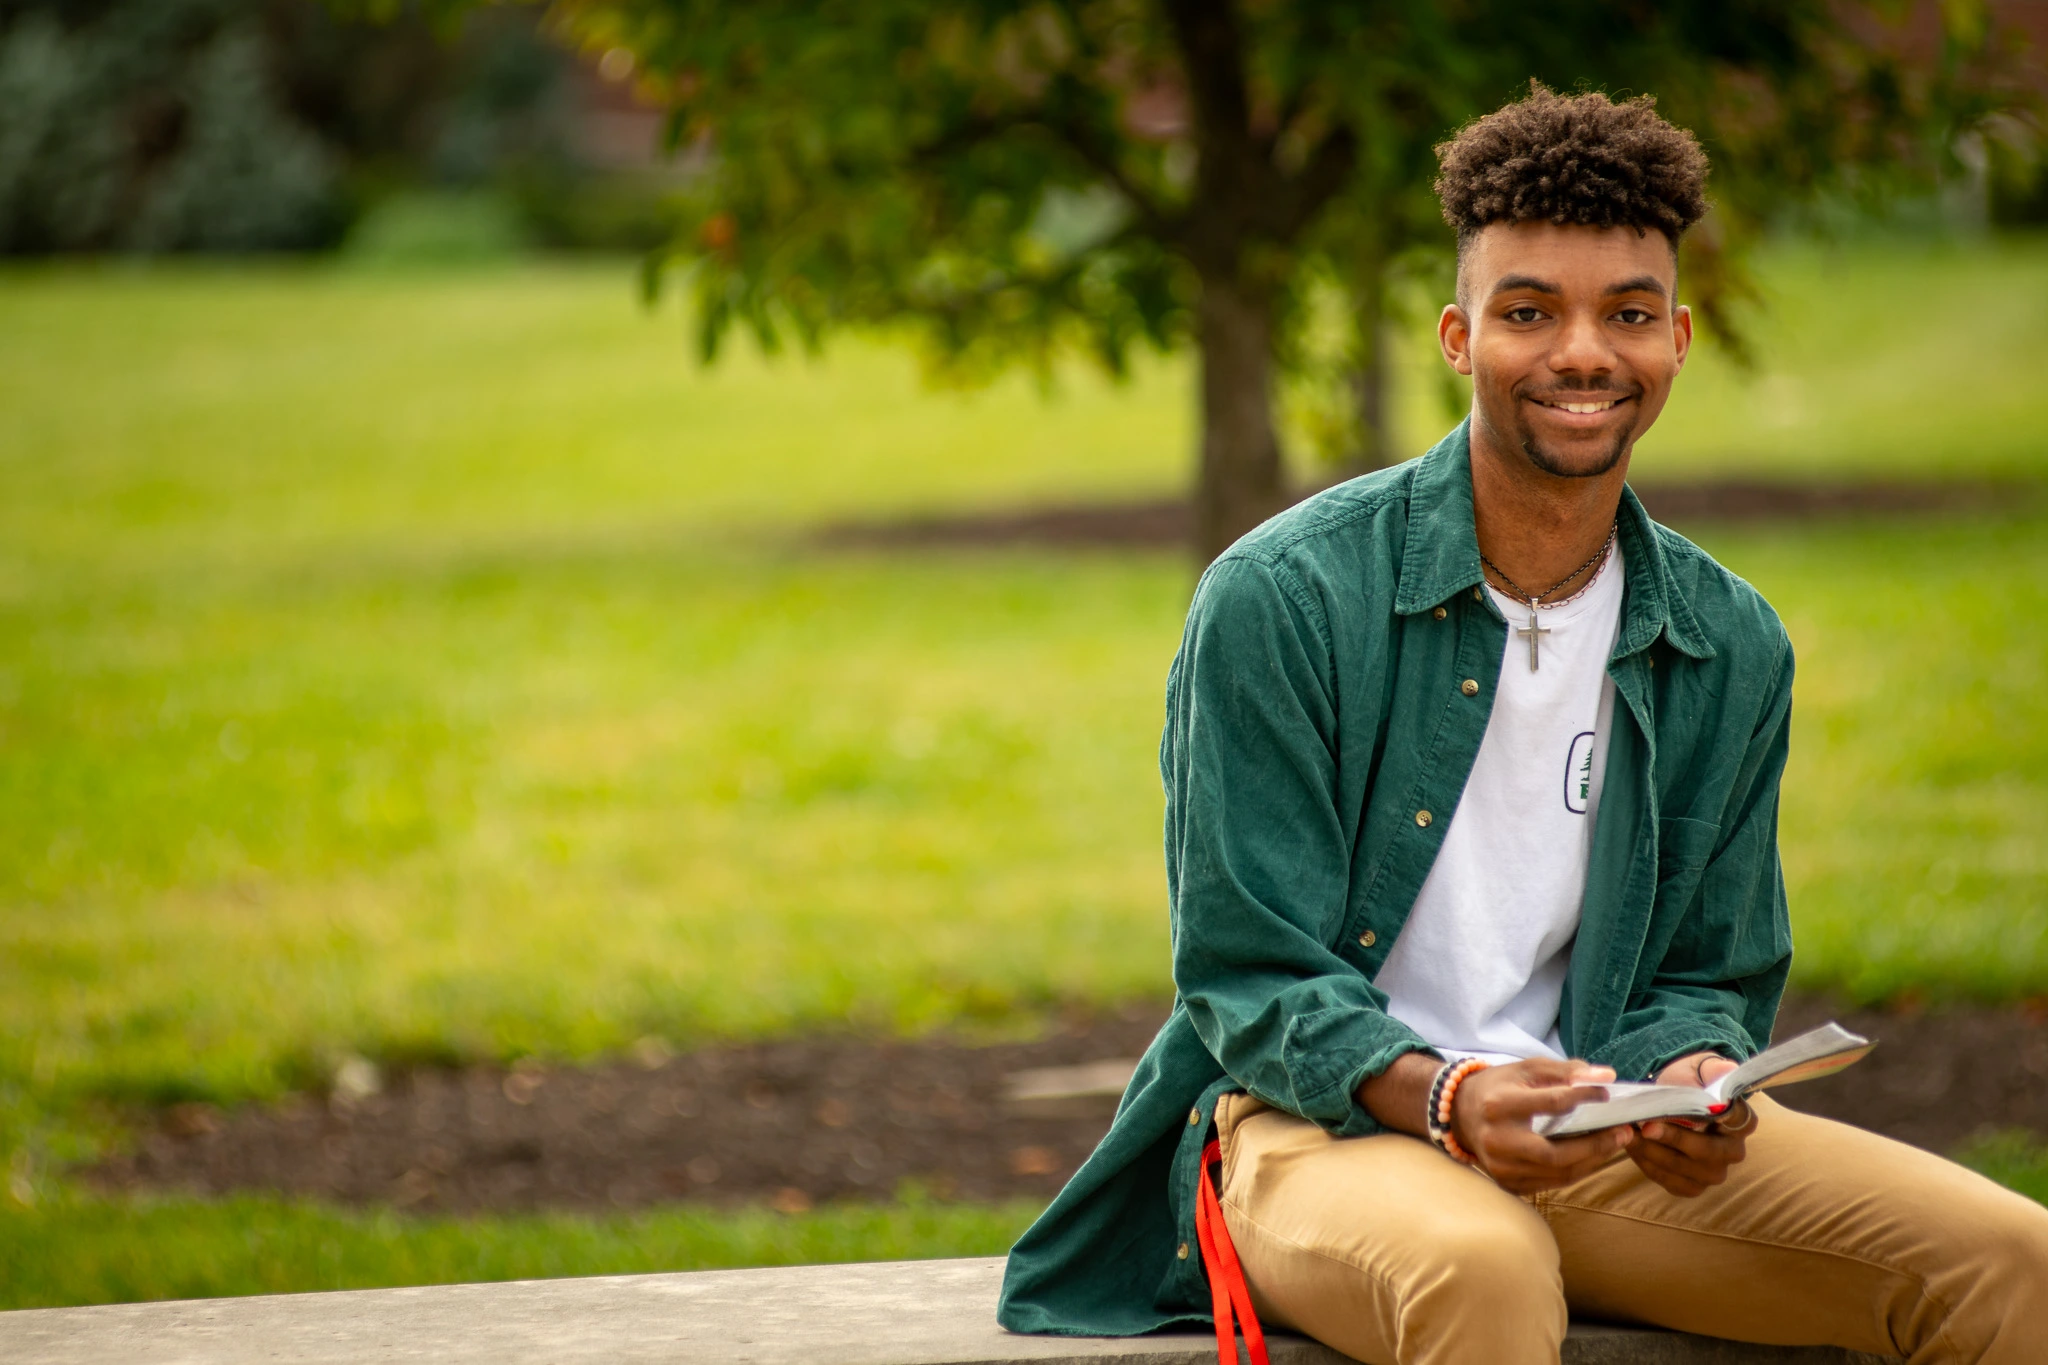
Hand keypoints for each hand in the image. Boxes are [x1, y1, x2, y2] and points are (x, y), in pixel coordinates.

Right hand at [1448, 1058, 1634, 1194]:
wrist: (1460, 1114)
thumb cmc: (1499, 1087)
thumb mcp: (1527, 1069)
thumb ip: (1567, 1071)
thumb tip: (1607, 1077)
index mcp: (1499, 1105)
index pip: (1552, 1103)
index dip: (1585, 1097)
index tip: (1607, 1093)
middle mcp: (1497, 1141)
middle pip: (1557, 1153)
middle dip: (1596, 1144)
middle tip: (1624, 1132)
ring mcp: (1501, 1167)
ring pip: (1558, 1173)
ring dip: (1593, 1160)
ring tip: (1614, 1143)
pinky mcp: (1508, 1183)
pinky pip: (1551, 1183)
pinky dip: (1577, 1171)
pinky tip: (1592, 1157)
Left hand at [1625, 1052, 1755, 1196]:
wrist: (1669, 1100)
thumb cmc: (1687, 1084)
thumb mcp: (1697, 1071)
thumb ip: (1713, 1070)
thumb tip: (1728, 1069)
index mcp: (1742, 1122)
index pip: (1735, 1119)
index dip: (1716, 1116)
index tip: (1695, 1110)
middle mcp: (1733, 1152)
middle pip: (1707, 1152)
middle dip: (1673, 1139)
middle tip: (1645, 1126)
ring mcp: (1714, 1172)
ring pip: (1684, 1169)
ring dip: (1652, 1152)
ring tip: (1629, 1134)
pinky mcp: (1691, 1186)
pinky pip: (1669, 1181)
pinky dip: (1647, 1164)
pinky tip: (1632, 1147)